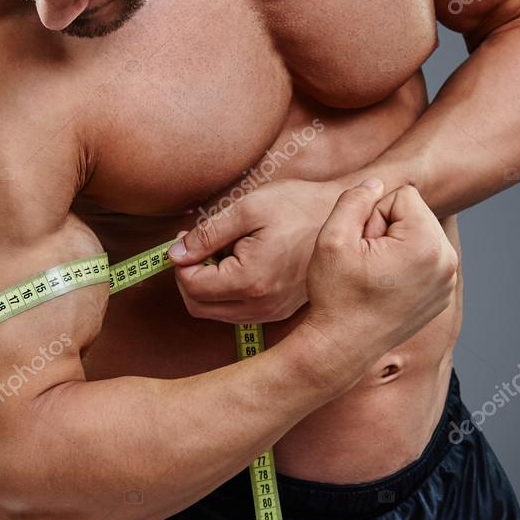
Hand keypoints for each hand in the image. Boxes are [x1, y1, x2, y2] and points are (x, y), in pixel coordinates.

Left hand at [168, 178, 344, 322]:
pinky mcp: (279, 311)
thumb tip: (175, 254)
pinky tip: (240, 262)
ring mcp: (272, 312)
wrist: (344, 219)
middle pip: (199, 307)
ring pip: (216, 313)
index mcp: (251, 281)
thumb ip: (207, 234)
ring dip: (208, 286)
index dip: (181, 261)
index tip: (187, 237)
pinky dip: (228, 292)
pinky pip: (238, 311)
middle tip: (198, 245)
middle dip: (189, 277)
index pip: (192, 286)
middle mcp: (261, 306)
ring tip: (224, 251)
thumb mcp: (248, 208)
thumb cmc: (299, 206)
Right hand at [297, 181, 457, 389]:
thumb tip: (376, 182)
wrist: (342, 346)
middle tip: (366, 261)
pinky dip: (405, 264)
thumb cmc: (335, 295)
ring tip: (374, 274)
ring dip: (395, 245)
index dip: (373, 215)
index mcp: (427, 244)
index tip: (361, 246)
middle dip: (388, 228)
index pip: (403, 195)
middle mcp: (447, 261)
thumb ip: (354, 199)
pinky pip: (425, 257)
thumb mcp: (332, 238)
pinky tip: (385, 286)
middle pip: (416, 213)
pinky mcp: (443, 294)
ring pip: (420, 234)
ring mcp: (448, 281)